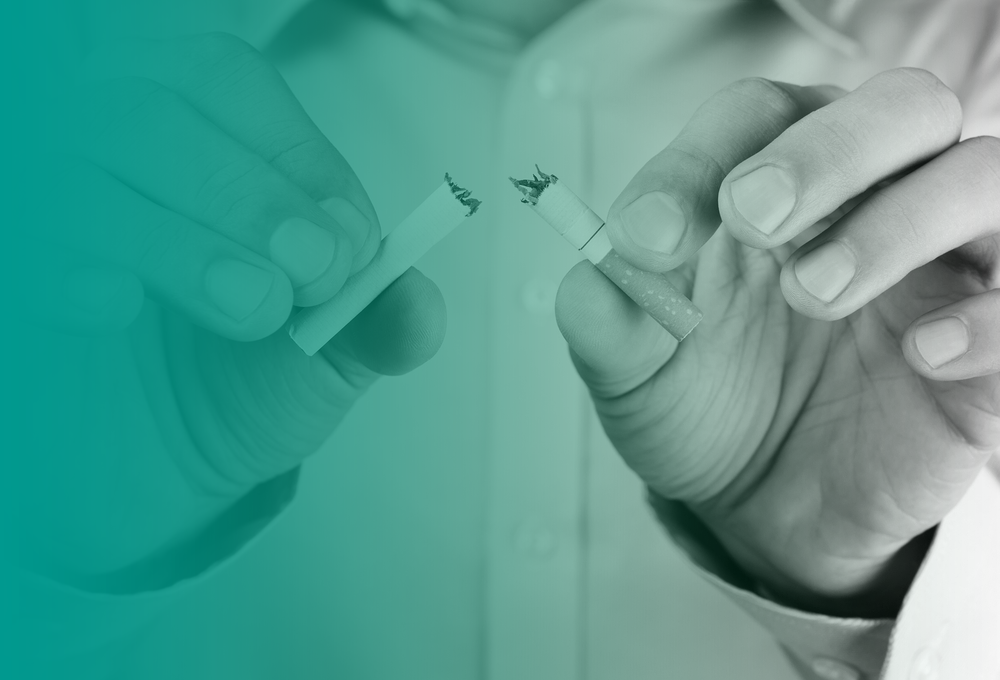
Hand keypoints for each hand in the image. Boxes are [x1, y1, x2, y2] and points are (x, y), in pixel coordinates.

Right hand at [9, 34, 445, 581]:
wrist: (164, 452)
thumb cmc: (247, 374)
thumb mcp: (331, 351)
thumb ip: (378, 319)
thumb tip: (422, 311)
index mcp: (200, 126)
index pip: (231, 84)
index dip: (296, 162)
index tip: (347, 249)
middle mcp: (111, 141)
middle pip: (150, 112)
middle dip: (245, 199)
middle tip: (310, 278)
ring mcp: (54, 199)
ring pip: (81, 172)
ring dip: (178, 243)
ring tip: (250, 311)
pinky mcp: (22, 263)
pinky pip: (24, 241)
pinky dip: (69, 268)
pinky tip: (119, 309)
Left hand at [555, 68, 999, 615]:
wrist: (762, 503)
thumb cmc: (701, 406)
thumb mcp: (634, 371)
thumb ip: (608, 317)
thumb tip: (595, 274)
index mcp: (772, 186)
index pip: (755, 118)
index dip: (700, 158)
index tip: (646, 238)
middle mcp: (866, 201)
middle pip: (893, 109)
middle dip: (825, 150)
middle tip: (753, 217)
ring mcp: (939, 265)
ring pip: (977, 176)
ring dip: (897, 221)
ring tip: (815, 293)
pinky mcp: (989, 342)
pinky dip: (985, 314)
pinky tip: (918, 354)